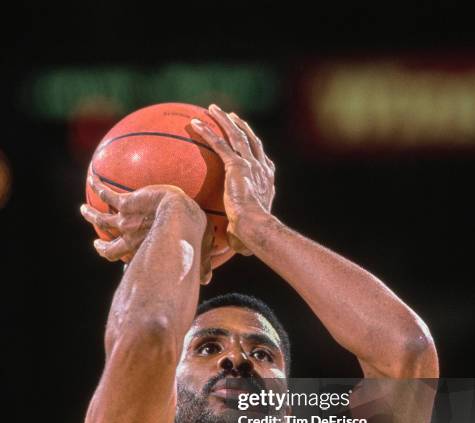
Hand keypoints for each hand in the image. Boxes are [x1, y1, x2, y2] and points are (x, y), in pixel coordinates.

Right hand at [81, 175, 213, 283]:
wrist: (180, 215)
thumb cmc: (192, 234)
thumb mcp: (197, 250)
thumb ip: (202, 264)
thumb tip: (207, 280)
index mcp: (142, 249)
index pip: (124, 257)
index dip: (115, 258)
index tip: (110, 254)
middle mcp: (129, 238)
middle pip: (109, 245)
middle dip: (101, 246)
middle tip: (97, 243)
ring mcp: (125, 221)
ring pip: (101, 219)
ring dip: (91, 215)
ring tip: (83, 209)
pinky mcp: (126, 204)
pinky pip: (108, 195)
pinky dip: (98, 188)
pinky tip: (93, 178)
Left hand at [189, 104, 275, 254]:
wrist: (256, 227)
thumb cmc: (252, 234)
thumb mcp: (246, 228)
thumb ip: (237, 229)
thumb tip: (225, 247)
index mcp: (267, 182)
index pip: (262, 161)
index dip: (255, 149)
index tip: (249, 141)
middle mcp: (262, 169)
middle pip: (251, 141)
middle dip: (241, 127)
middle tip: (232, 117)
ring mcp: (250, 165)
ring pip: (236, 135)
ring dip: (224, 120)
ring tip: (212, 109)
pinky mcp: (237, 166)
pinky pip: (220, 144)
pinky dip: (207, 132)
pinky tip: (194, 124)